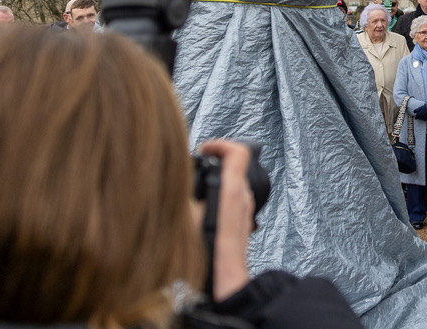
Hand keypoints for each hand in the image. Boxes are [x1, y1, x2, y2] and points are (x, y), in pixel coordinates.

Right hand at [194, 139, 254, 300]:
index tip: (205, 148)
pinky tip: (203, 204)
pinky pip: (233, 197)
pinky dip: (220, 192)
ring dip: (219, 176)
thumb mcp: (189, 224)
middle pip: (236, 165)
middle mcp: (243, 198)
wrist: (227, 283)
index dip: (221, 144)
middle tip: (200, 162)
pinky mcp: (243, 221)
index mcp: (232, 192)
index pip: (239, 152)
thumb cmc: (212, 257)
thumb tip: (180, 186)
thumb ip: (186, 199)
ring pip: (234, 181)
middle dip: (217, 159)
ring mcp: (246, 209)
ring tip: (199, 181)